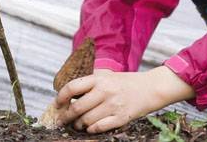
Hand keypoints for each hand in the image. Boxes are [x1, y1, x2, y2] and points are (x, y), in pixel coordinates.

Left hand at [54, 66, 194, 133]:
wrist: (150, 88)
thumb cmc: (125, 83)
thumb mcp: (106, 77)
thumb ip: (89, 85)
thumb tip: (67, 96)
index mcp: (99, 79)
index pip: (72, 87)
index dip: (60, 98)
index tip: (57, 104)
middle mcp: (105, 91)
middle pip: (76, 108)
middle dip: (65, 117)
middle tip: (62, 120)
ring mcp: (113, 105)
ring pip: (86, 121)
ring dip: (78, 125)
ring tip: (78, 124)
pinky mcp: (121, 118)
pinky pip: (99, 128)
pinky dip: (91, 129)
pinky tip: (91, 127)